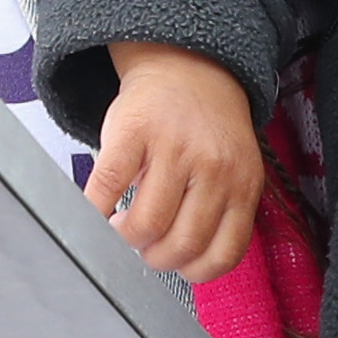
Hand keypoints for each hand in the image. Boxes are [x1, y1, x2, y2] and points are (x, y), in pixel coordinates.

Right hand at [81, 42, 263, 282]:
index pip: (224, 253)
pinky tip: (94, 211)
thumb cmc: (206, 129)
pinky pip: (108, 184)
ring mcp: (174, 148)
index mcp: (243, 184)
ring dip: (126, 237)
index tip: (176, 266)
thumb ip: (219, 211)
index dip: (193, 271)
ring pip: (147, 222)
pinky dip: (95, 208)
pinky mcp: (134, 132)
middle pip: (182, 243)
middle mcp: (214, 168)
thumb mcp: (233, 169)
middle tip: (144, 249)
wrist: (187, 66)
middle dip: (155, 258)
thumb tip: (183, 263)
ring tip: (121, 227)